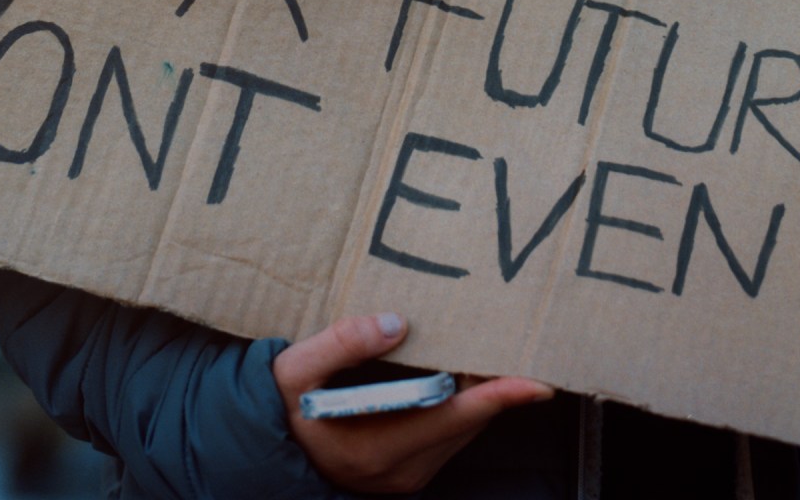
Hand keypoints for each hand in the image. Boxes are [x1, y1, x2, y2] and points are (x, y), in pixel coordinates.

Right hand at [272, 311, 551, 494]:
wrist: (262, 454)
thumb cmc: (282, 408)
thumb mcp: (294, 370)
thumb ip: (342, 342)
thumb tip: (397, 322)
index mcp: (377, 448)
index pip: (453, 417)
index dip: (499, 398)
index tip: (537, 382)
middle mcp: (399, 471)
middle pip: (467, 423)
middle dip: (494, 384)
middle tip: (514, 338)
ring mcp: (405, 477)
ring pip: (461, 431)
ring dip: (479, 395)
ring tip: (490, 348)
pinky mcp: (406, 474)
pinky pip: (449, 437)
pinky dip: (461, 407)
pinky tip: (460, 374)